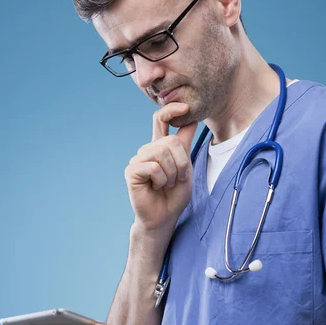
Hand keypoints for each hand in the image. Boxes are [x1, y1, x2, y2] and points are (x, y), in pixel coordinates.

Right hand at [125, 102, 197, 231]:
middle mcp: (148, 149)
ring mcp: (138, 159)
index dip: (171, 109)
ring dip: (172, 173)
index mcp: (160, 146)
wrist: (164, 217)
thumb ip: (185, 145)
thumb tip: (193, 119)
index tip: (185, 107)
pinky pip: (153, 167)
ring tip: (166, 184)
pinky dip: (161, 180)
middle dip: (182, 163)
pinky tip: (156, 187)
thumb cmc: (174, 195)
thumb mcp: (186, 167)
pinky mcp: (132, 171)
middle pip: (171, 141)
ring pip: (162, 153)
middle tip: (178, 179)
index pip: (161, 120)